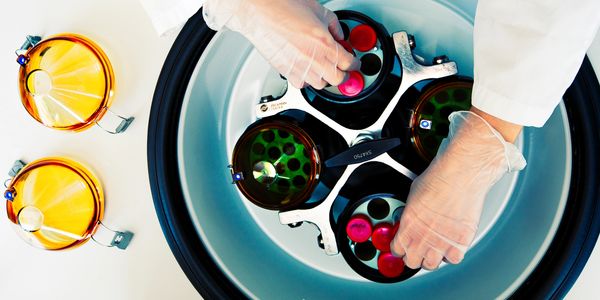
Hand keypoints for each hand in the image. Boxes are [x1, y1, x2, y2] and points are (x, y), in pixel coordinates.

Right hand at [203, 0, 359, 88]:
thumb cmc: (282, 6)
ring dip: (325, 78)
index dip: (355, 65)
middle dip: (343, 74)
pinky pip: (301, 84)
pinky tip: (306, 70)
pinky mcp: (286, 71)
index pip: (349, 63)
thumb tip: (339, 32)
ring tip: (324, 68)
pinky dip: (306, 80)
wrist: (258, 11)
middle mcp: (314, 59)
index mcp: (325, 43)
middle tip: (344, 69)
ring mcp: (299, 67)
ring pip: (320, 84)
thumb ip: (333, 24)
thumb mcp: (318, 9)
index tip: (355, 64)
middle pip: (337, 79)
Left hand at [390, 110, 525, 269]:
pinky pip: (453, 260)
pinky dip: (451, 255)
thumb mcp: (413, 194)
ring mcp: (442, 241)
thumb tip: (411, 219)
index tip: (404, 247)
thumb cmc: (440, 177)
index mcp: (408, 224)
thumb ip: (410, 213)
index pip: (397, 249)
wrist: (462, 173)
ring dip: (431, 258)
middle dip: (414, 256)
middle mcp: (423, 236)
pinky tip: (450, 245)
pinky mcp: (461, 241)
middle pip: (412, 261)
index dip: (400, 248)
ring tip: (434, 249)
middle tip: (418, 249)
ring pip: (431, 264)